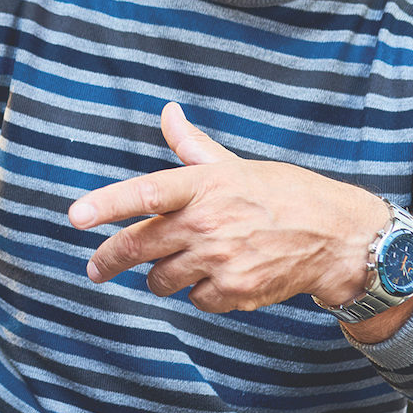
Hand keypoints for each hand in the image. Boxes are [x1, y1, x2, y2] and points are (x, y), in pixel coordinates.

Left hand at [64, 102, 396, 313]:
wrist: (337, 236)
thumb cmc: (282, 194)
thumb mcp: (235, 165)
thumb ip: (192, 146)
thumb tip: (167, 112)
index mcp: (205, 185)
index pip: (145, 194)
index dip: (107, 205)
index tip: (75, 217)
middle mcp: (209, 222)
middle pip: (139, 246)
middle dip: (108, 260)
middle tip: (95, 268)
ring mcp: (221, 259)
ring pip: (161, 279)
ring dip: (162, 276)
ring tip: (182, 264)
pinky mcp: (234, 291)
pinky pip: (195, 300)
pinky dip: (200, 293)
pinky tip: (220, 276)